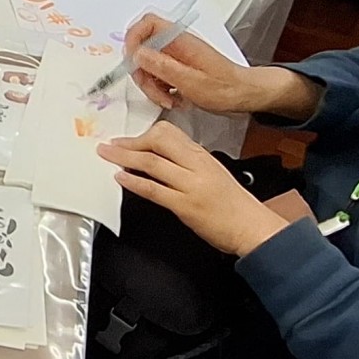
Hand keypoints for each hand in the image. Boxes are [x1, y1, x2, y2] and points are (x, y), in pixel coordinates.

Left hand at [96, 122, 289, 256]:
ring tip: (107, 156)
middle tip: (110, 145)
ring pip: (152, 162)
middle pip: (158, 141)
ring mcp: (191, 185)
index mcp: (201, 156)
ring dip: (124, 157)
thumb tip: (160, 155)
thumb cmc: (232, 203)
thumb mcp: (213, 172)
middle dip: (129, 142)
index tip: (127, 139)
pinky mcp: (186, 206)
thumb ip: (188, 162)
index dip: (143, 134)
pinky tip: (121, 178)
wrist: (251, 226)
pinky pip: (154, 190)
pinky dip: (134, 182)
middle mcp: (196, 165)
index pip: (168, 133)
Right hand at [125, 13, 320, 117]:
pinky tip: (174, 98)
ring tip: (168, 98)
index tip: (132, 60)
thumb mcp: (192, 81)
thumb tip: (138, 54)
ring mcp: (176, 57)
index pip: (148, 23)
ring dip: (152, 85)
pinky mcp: (178, 69)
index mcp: (180, 40)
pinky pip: (158, 75)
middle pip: (143, 49)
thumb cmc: (227, 88)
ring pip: (148, 65)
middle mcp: (176, 45)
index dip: (134, 38)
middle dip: (143, 73)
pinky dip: (160, 89)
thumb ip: (162, 67)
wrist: (245, 95)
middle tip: (154, 90)